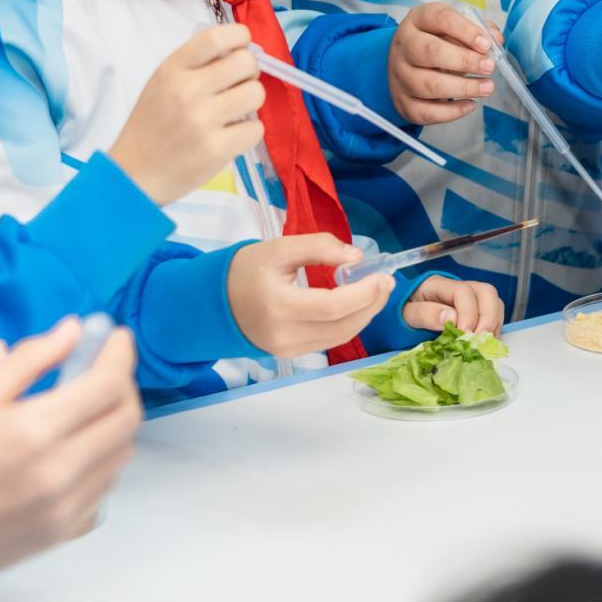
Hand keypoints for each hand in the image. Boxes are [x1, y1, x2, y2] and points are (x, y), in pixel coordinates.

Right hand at [0, 318, 142, 583]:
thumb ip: (29, 358)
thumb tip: (72, 331)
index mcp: (35, 432)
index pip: (109, 383)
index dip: (120, 353)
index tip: (116, 337)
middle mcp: (60, 472)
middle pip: (126, 418)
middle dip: (122, 384)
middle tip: (102, 369)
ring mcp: (65, 508)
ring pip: (120, 454)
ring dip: (113, 422)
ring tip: (85, 406)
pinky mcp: (61, 532)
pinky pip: (103, 489)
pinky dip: (100, 461)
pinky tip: (74, 449)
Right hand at [108, 22, 262, 203]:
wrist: (134, 174)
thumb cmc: (152, 125)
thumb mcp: (163, 83)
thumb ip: (197, 64)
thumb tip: (241, 49)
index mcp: (172, 70)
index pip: (216, 37)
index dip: (239, 36)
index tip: (243, 44)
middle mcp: (187, 91)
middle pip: (245, 63)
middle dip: (250, 71)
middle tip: (240, 83)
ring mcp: (202, 121)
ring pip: (256, 94)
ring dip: (251, 101)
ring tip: (234, 110)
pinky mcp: (216, 149)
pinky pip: (256, 128)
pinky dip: (248, 131)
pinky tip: (230, 134)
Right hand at [225, 234, 393, 358]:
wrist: (214, 301)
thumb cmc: (246, 270)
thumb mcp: (280, 248)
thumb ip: (319, 247)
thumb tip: (356, 257)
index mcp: (278, 305)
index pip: (332, 306)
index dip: (363, 293)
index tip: (382, 275)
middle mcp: (283, 334)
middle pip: (341, 326)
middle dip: (371, 305)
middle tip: (386, 282)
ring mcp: (286, 349)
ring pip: (339, 338)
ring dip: (364, 316)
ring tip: (377, 292)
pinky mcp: (289, 355)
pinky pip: (327, 342)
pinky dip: (347, 325)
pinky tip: (356, 306)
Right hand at [388, 2, 497, 125]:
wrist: (406, 62)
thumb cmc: (437, 41)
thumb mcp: (454, 28)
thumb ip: (476, 30)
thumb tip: (495, 40)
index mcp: (418, 20)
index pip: (440, 18)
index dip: (465, 31)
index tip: (487, 45)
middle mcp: (403, 46)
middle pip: (429, 52)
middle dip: (464, 60)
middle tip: (489, 67)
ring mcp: (399, 76)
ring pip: (427, 85)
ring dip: (462, 88)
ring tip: (487, 87)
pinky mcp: (402, 102)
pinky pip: (424, 111)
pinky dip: (450, 112)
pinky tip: (470, 105)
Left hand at [402, 273, 504, 335]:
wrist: (404, 313)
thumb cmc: (404, 312)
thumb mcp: (406, 314)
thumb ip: (426, 314)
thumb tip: (451, 318)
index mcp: (440, 284)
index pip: (464, 292)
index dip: (468, 314)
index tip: (464, 335)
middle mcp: (459, 286)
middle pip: (487, 293)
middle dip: (488, 318)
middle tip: (480, 341)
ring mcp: (470, 297)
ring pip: (494, 303)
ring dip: (493, 326)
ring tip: (483, 346)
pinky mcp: (476, 310)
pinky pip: (493, 316)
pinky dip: (493, 331)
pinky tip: (484, 345)